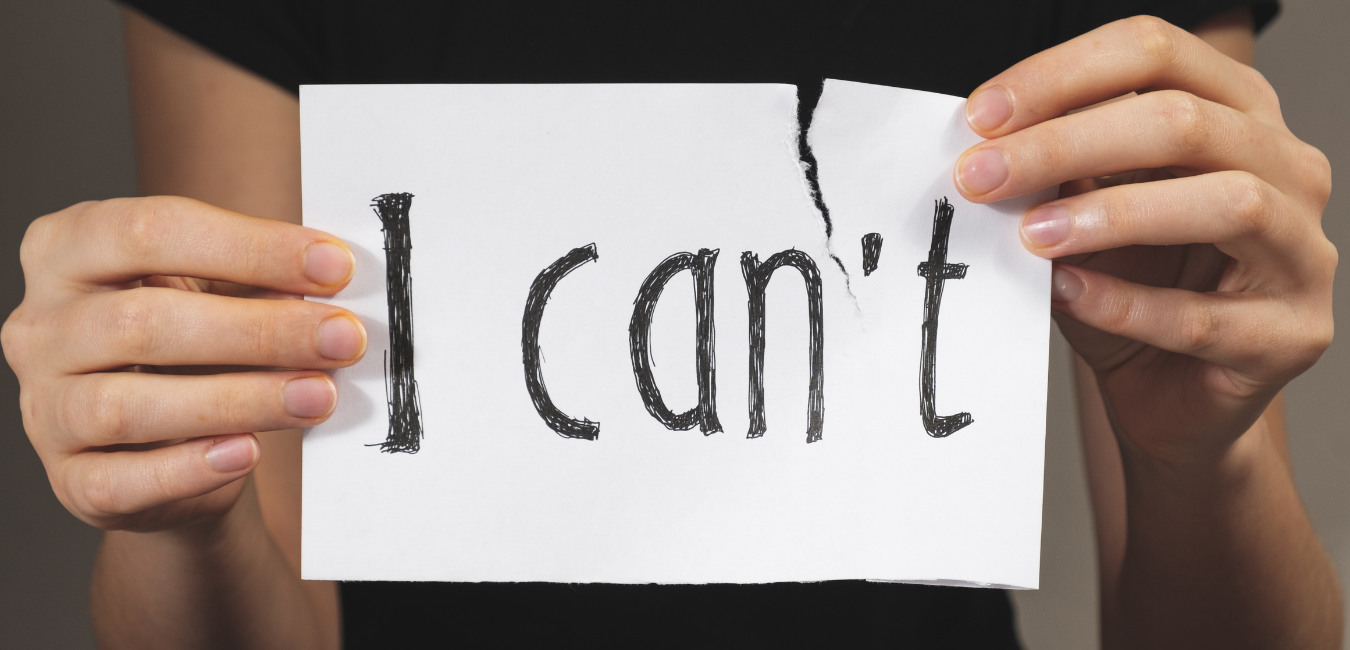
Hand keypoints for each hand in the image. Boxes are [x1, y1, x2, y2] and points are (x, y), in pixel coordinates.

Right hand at [3, 197, 365, 530]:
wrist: (169, 442)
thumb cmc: (195, 343)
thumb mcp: (219, 293)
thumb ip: (259, 281)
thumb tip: (328, 278)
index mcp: (69, 248)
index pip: (152, 231)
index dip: (251, 247)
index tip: (334, 266)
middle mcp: (40, 325)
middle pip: (142, 321)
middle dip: (259, 330)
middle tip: (342, 338)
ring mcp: (45, 407)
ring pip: (128, 405)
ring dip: (238, 400)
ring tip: (317, 396)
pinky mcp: (70, 480)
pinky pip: (121, 479)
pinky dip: (189, 468)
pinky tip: (248, 452)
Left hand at [955, 16, 1333, 464]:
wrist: (1170, 397)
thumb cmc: (1131, 287)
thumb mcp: (1085, 212)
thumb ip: (1061, 170)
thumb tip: (994, 141)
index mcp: (1237, 113)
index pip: (1157, 53)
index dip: (1063, 74)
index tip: (981, 115)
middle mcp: (1286, 168)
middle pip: (1186, 122)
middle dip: (1067, 142)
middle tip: (984, 174)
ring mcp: (1301, 250)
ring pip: (1227, 202)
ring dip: (1115, 214)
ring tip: (1033, 233)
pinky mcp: (1291, 334)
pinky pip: (1206, 315)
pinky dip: (1128, 304)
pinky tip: (1070, 295)